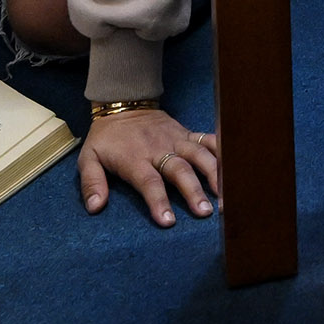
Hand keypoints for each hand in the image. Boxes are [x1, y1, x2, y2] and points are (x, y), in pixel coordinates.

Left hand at [80, 107, 220, 225]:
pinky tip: (235, 166)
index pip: (149, 182)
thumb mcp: (88, 158)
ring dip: (213, 174)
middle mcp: (159, 149)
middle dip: (193, 191)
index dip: (158, 201)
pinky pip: (208, 140)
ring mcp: (176, 140)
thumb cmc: (107, 138)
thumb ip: (91, 183)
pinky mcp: (187, 133)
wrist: (124, 103)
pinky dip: (222, 150)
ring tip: (224, 195)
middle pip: (179, 170)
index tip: (168, 221)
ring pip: (199, 155)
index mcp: (134, 158)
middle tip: (205, 212)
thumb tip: (96, 207)